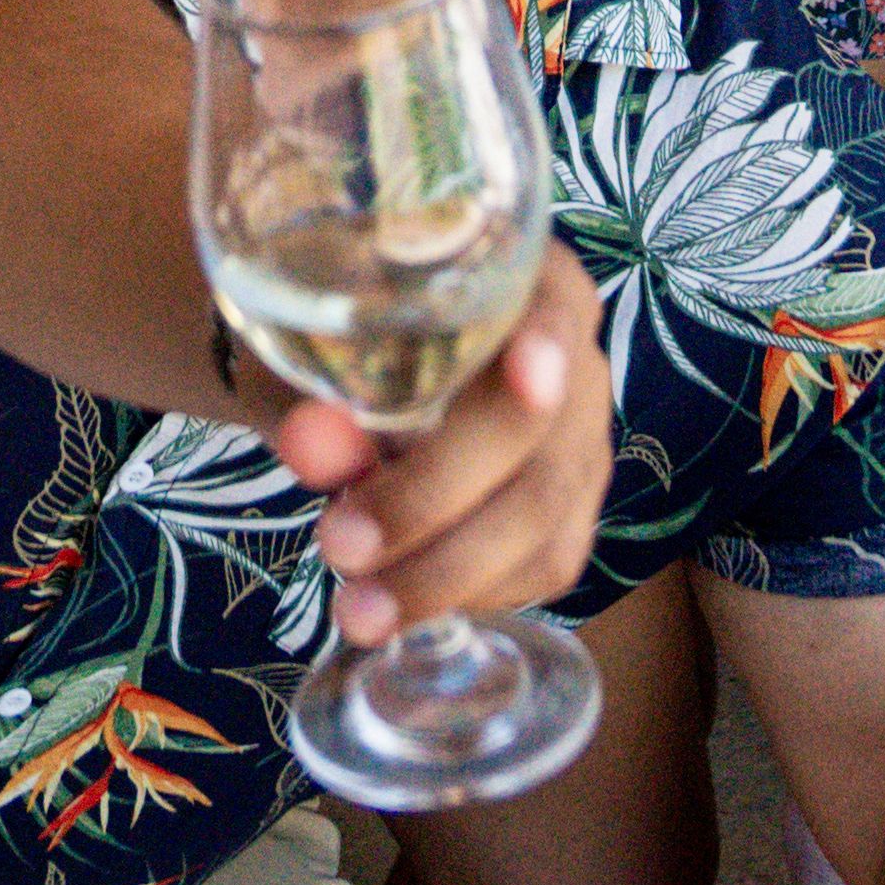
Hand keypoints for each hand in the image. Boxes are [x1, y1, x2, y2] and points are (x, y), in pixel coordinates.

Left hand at [278, 245, 605, 636]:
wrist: (334, 379)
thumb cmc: (326, 344)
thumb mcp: (300, 353)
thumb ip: (311, 393)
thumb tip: (318, 444)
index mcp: (525, 279)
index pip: (553, 308)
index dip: (545, 342)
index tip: (525, 367)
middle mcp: (575, 357)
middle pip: (539, 437)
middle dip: (437, 499)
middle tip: (340, 545)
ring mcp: (584, 439)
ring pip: (543, 518)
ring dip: (446, 572)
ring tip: (356, 605)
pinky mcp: (573, 510)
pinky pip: (545, 564)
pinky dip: (471, 592)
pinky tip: (402, 598)